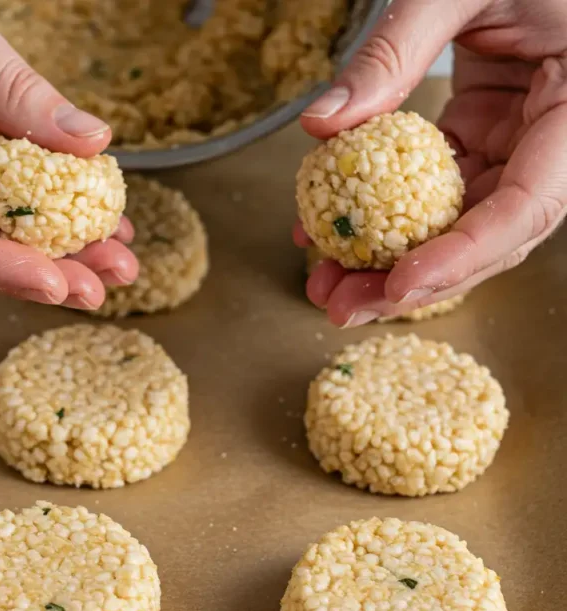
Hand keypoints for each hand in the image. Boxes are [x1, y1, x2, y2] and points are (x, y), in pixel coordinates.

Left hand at [295, 0, 566, 326]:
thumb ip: (395, 50)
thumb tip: (321, 125)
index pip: (527, 207)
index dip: (463, 255)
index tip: (399, 284)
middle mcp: (555, 145)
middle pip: (488, 238)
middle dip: (412, 282)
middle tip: (340, 307)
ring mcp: (520, 147)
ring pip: (457, 226)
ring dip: (388, 263)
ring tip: (322, 284)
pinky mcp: (485, 140)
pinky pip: (432, 193)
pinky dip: (382, 218)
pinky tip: (328, 233)